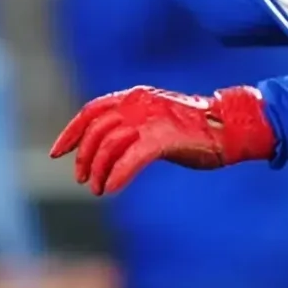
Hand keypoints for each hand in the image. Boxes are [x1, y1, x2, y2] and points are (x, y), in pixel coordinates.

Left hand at [50, 83, 274, 194]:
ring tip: (98, 189)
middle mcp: (136, 104)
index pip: (91, 111)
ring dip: (100, 170)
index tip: (58, 154)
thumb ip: (133, 127)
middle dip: (84, 157)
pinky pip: (131, 159)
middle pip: (96, 130)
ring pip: (110, 145)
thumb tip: (109, 149)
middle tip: (83, 180)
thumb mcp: (155, 122)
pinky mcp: (163, 138)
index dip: (71, 133)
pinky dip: (118, 175)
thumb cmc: (194, 129)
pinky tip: (112, 189)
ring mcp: (149, 119)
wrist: (229, 126)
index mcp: (132, 97)